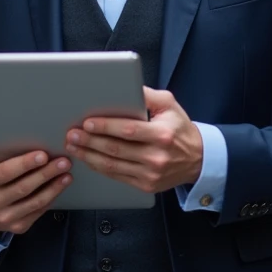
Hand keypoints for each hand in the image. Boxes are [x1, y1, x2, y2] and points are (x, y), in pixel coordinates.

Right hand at [0, 114, 71, 234]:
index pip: (5, 172)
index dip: (25, 164)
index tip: (43, 155)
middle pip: (23, 188)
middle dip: (45, 174)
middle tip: (64, 160)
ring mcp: (5, 217)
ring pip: (34, 202)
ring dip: (54, 186)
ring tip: (67, 172)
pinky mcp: (18, 226)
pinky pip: (38, 211)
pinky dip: (52, 198)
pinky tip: (61, 185)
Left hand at [65, 87, 203, 193]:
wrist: (198, 159)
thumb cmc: (180, 129)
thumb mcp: (170, 106)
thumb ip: (148, 95)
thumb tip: (127, 86)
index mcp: (162, 135)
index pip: (128, 131)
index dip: (105, 127)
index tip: (87, 123)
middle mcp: (156, 156)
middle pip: (116, 149)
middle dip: (90, 141)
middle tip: (72, 134)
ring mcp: (150, 174)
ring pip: (112, 166)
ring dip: (89, 155)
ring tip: (74, 146)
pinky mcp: (146, 185)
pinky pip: (117, 177)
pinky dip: (100, 167)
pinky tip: (88, 159)